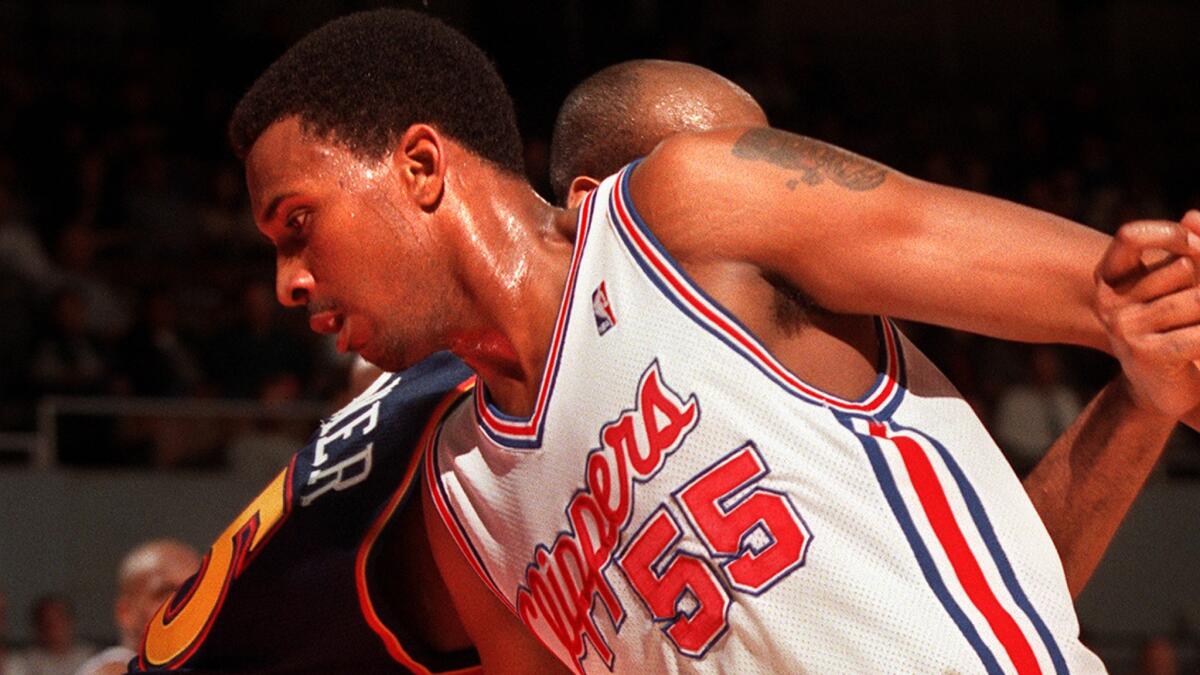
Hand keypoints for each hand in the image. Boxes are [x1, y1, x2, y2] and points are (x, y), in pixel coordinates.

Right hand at [1094, 211, 1199, 417]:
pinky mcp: (1145, 354)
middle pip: (1183, 268)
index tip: (1190, 243)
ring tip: (1197, 326)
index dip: (1167, 234)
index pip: (1131, 236)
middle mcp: (1109, 300)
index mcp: (1110, 276)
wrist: (1163, 388)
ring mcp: (1124, 327)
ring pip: (1198, 300)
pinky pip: (1198, 334)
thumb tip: (1192, 217)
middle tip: (1196, 307)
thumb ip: (1190, 247)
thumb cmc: (1176, 325)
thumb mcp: (1180, 282)